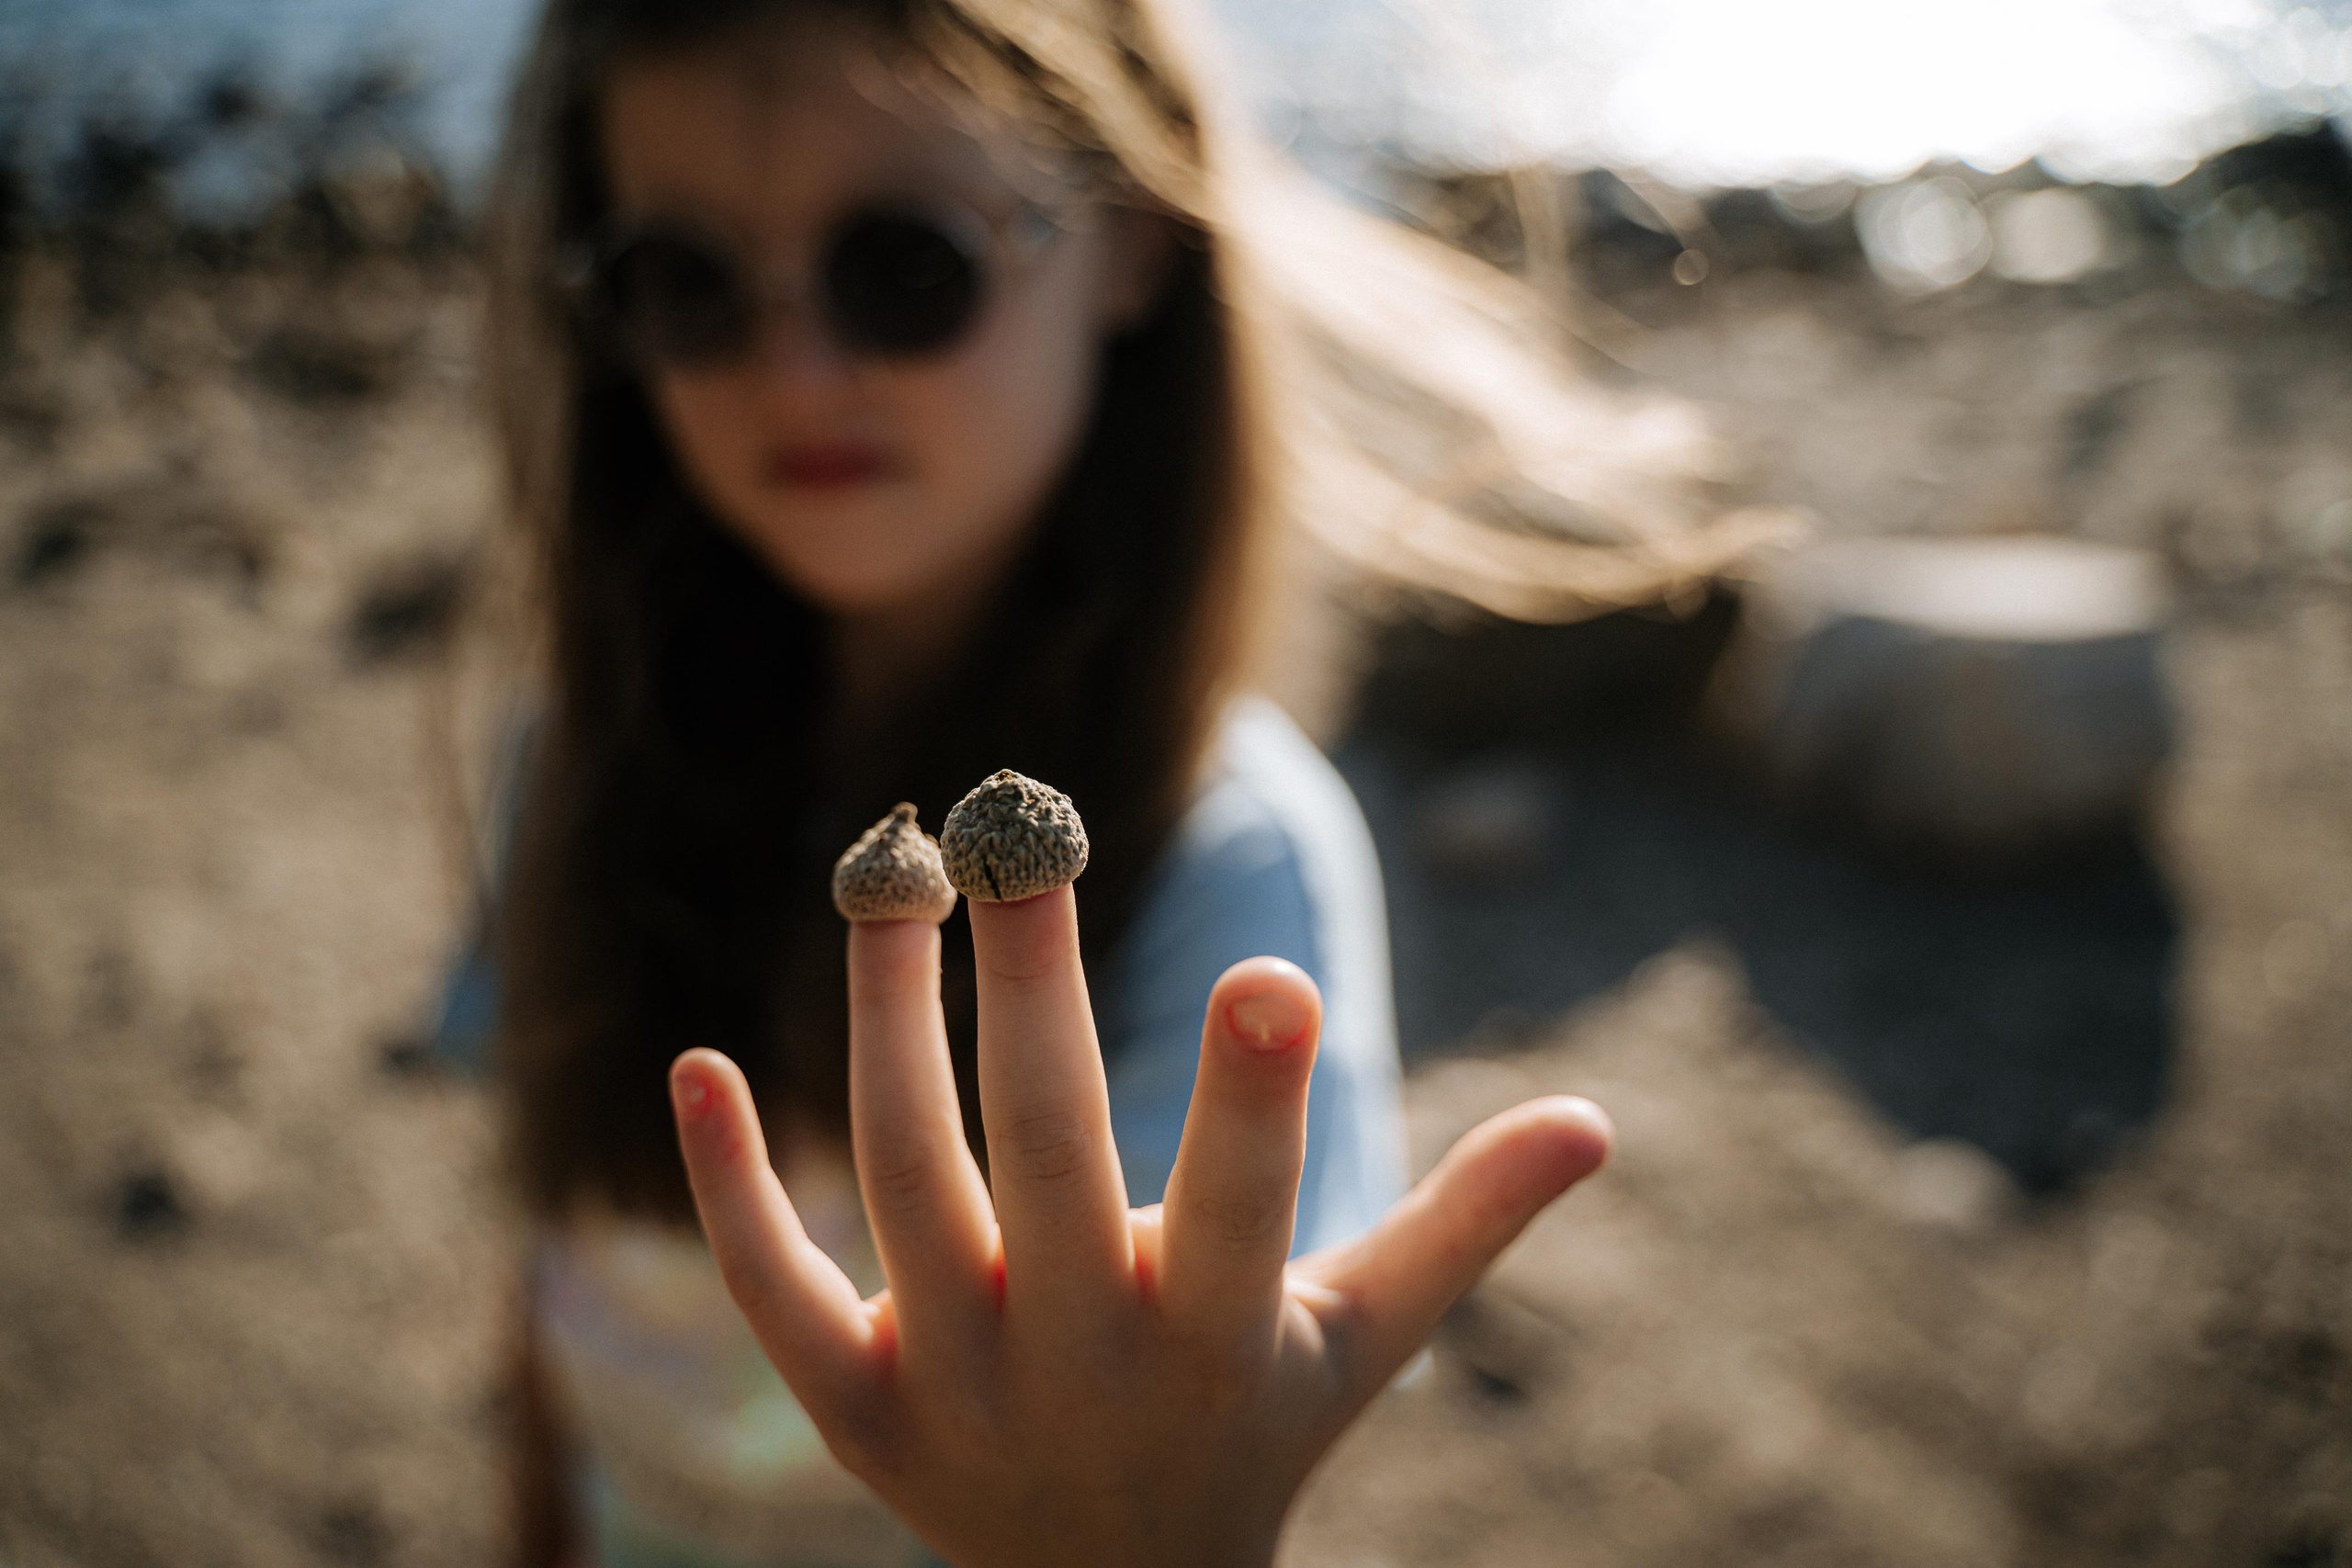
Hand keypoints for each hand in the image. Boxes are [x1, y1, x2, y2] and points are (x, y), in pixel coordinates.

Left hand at [668, 887, 1610, 1567]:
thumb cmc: (1257, 1424)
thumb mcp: (1364, 1340)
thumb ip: (1465, 1225)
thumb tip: (1599, 1121)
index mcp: (1222, 1348)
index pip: (1245, 1214)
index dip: (1257, 1105)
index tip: (1267, 967)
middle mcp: (1082, 1372)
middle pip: (1044, 1161)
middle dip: (1036, 992)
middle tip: (1022, 825)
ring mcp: (951, 1398)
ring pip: (903, 1188)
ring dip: (887, 1025)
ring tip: (893, 869)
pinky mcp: (848, 1414)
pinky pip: (766, 1291)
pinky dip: (724, 1187)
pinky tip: (697, 1062)